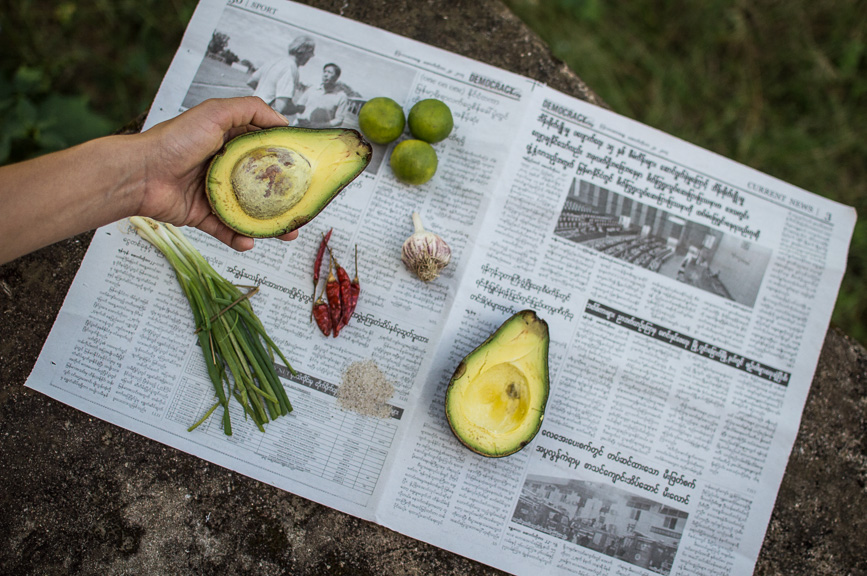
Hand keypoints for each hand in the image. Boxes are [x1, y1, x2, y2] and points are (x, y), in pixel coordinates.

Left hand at [137, 96, 296, 250]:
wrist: (139, 174)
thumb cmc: (174, 141)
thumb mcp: (215, 113)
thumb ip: (250, 109)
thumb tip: (282, 121)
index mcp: (228, 142)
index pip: (263, 151)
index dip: (284, 160)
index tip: (304, 171)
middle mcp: (222, 167)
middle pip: (261, 186)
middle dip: (283, 200)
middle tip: (301, 209)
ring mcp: (213, 193)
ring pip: (248, 212)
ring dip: (268, 224)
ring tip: (286, 233)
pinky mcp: (201, 215)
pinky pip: (225, 230)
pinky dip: (238, 238)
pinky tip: (249, 242)